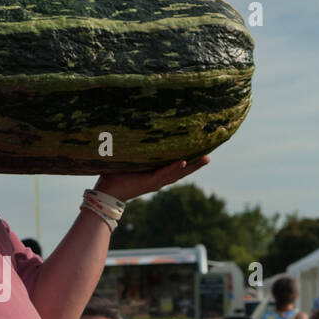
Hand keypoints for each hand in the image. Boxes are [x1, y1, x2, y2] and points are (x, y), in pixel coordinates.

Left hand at [94, 155, 210, 202]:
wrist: (106, 191)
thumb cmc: (114, 173)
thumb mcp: (129, 158)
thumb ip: (134, 146)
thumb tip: (133, 127)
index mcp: (156, 172)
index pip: (176, 164)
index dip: (190, 158)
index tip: (202, 149)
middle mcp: (159, 178)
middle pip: (183, 170)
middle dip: (197, 162)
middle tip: (211, 154)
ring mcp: (156, 181)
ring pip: (178, 173)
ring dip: (192, 165)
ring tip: (206, 158)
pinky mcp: (149, 182)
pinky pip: (164, 174)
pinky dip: (174, 168)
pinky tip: (184, 162)